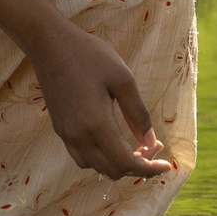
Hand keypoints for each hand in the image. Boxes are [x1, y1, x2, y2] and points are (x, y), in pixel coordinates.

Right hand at [27, 22, 175, 179]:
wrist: (50, 45)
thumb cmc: (90, 56)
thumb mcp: (123, 79)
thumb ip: (138, 113)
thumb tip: (151, 142)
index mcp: (96, 124)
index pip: (126, 163)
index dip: (149, 169)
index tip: (167, 165)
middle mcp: (78, 137)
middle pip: (112, 170)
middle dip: (137, 165)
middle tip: (153, 145)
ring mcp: (66, 135)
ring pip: (96, 167)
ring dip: (118, 163)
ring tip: (136, 145)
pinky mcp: (60, 129)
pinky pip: (83, 157)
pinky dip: (102, 158)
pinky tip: (113, 140)